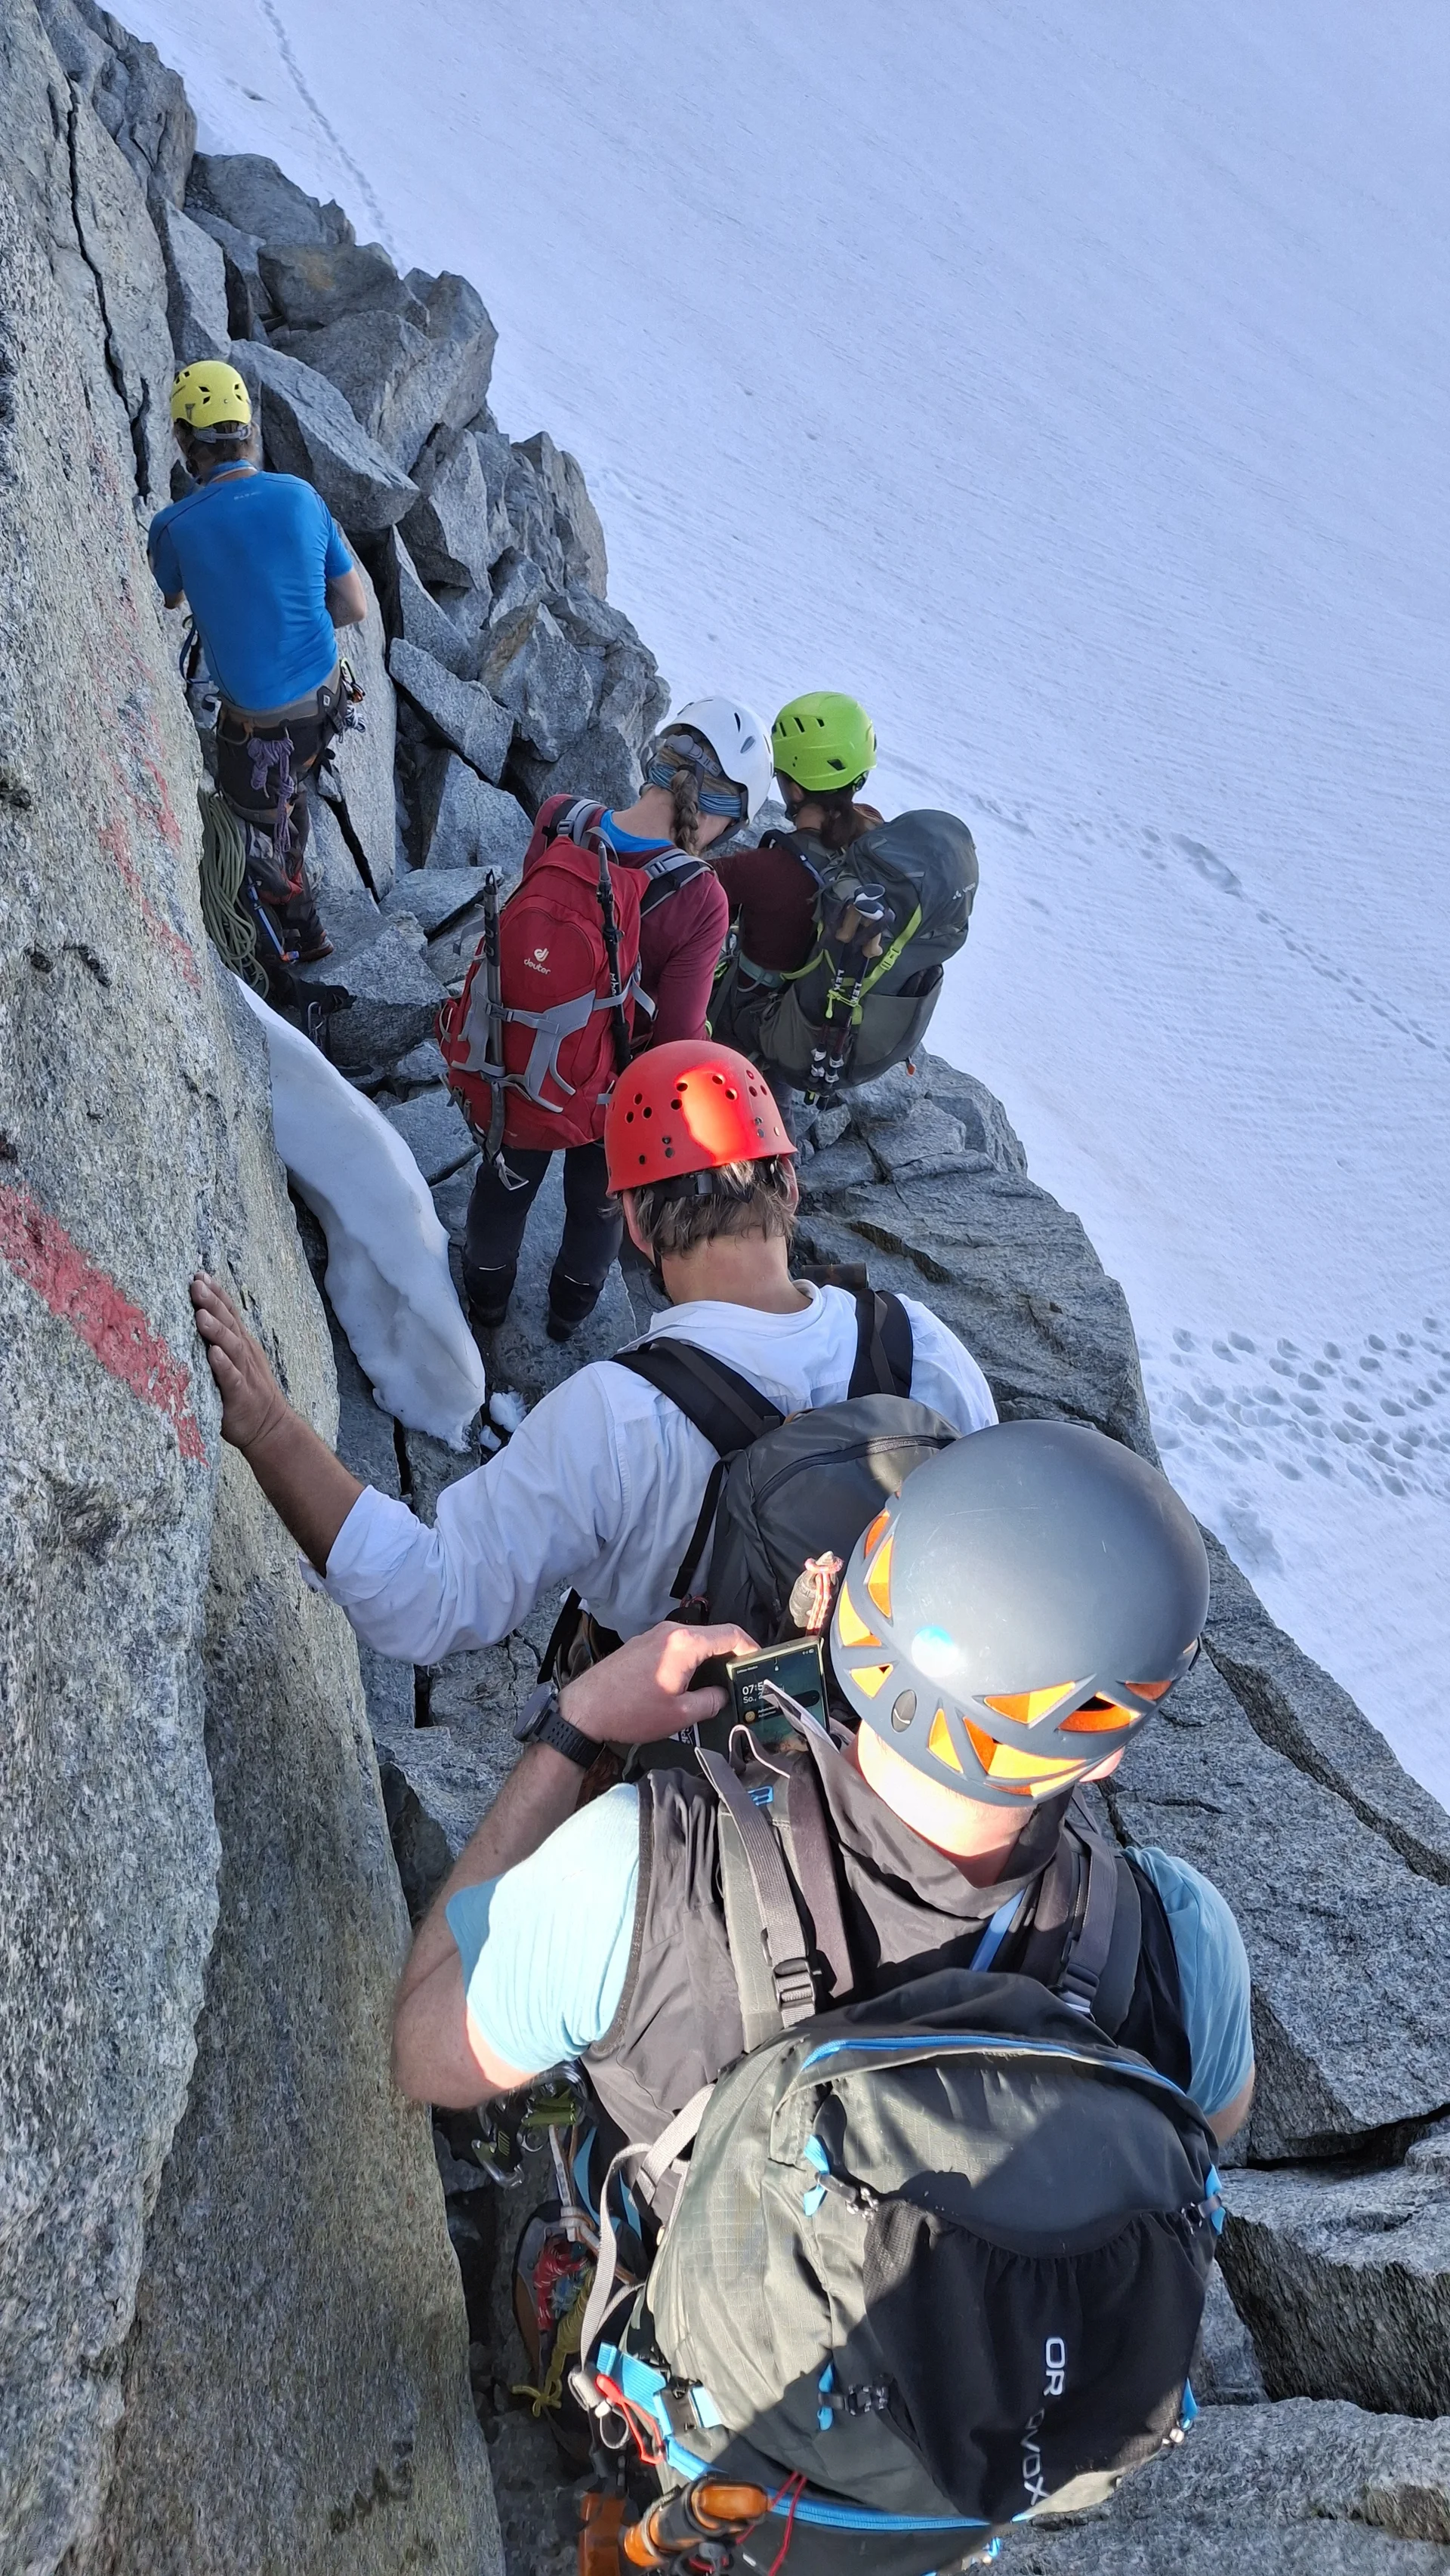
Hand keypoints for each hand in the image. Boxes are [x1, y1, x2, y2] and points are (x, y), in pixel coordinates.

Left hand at [190, 1272, 291, 1453]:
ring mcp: (244, 1373)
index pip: (229, 1312)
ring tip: (200, 1315)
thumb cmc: (244, 1393)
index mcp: (240, 1344)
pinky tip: (213, 1354)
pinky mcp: (240, 1396)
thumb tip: (192, 1321)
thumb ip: (218, 1343)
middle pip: (229, 1323)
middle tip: (195, 1284)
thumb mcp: (234, 1362)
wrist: (269, 1427)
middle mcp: (243, 1353)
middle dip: (212, 1302)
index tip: (199, 1274)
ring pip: (231, 1347)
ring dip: (216, 1330)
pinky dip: (223, 1365)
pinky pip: (231, 1378)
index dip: (216, 1293)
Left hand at [561, 1620, 757, 1747]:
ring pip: (695, 1639)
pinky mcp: (643, 1643)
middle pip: (714, 1634)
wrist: (585, 1709)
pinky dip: (691, 1657)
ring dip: (710, 1656)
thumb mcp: (680, 1715)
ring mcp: (655, 1634)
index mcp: (685, 1643)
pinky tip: (692, 1679)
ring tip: (721, 1682)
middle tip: (743, 1678)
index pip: (731, 1633)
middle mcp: (671, 1630)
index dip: (751, 1647)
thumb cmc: (632, 1712)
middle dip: (732, 1653)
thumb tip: (723, 1695)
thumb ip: (711, 1701)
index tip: (760, 1664)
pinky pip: (677, 1644)